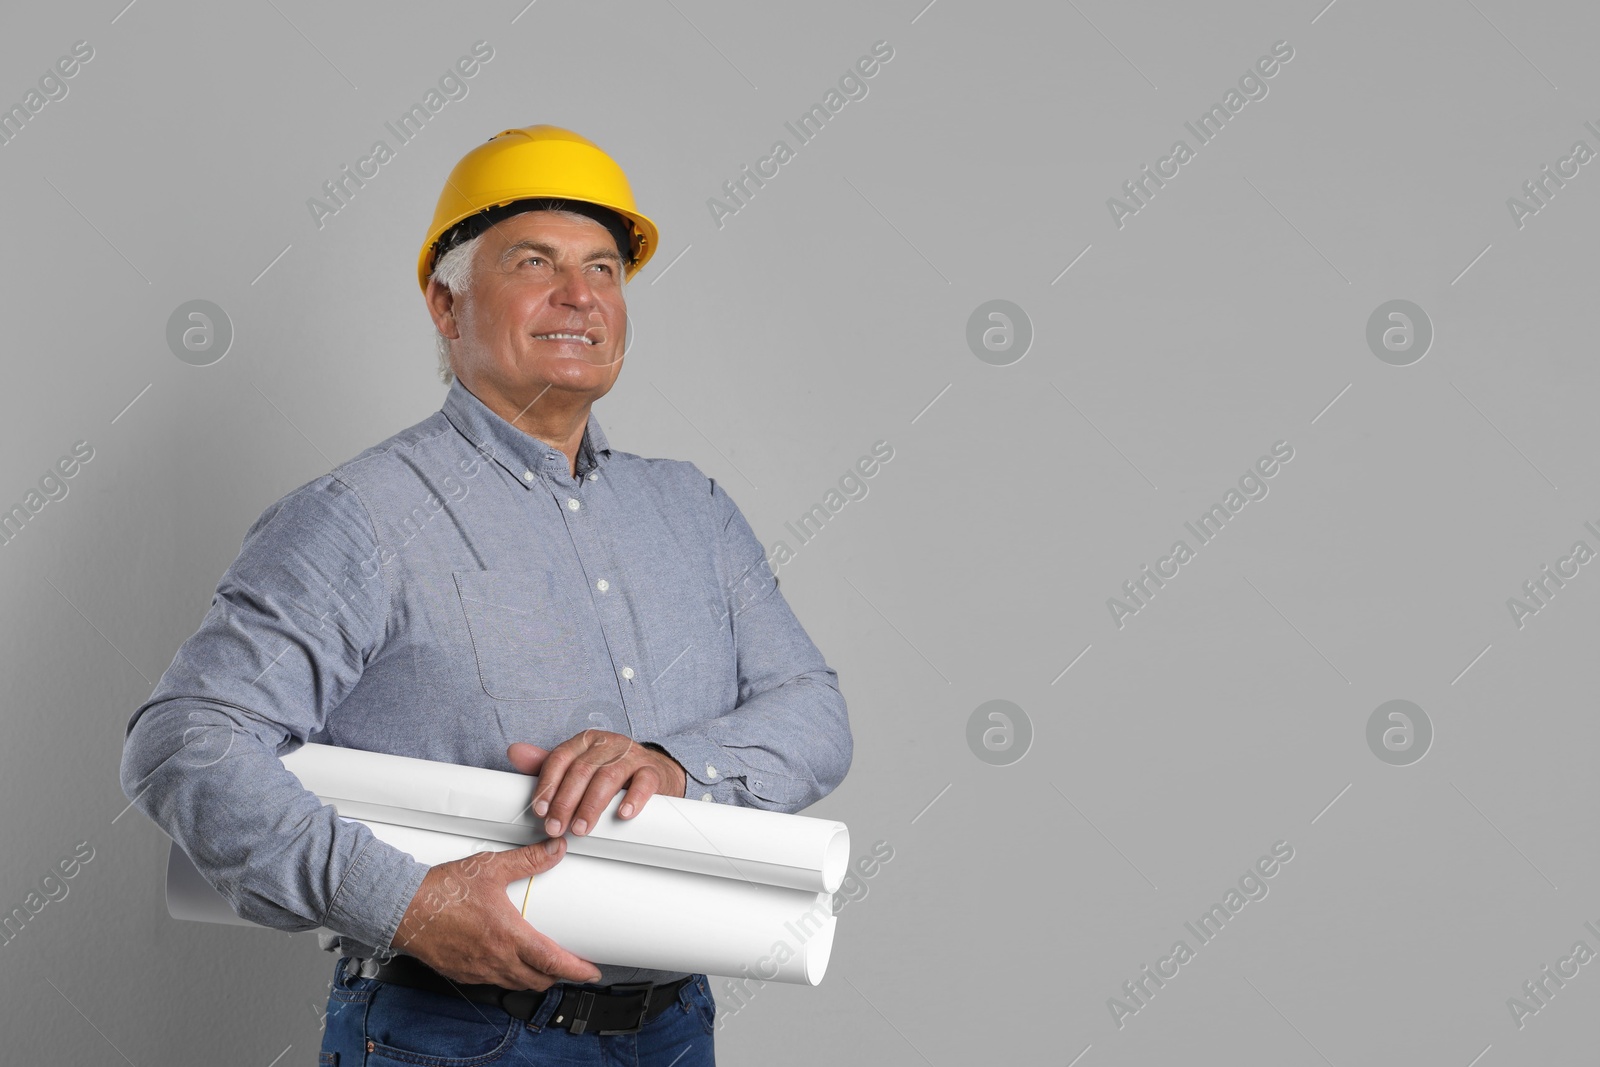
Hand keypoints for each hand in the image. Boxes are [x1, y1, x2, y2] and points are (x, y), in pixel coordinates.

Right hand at [392, 837, 602, 990]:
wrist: (401, 908)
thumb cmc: (441, 890)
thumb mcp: (490, 867)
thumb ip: (528, 860)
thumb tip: (555, 849)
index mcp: (508, 936)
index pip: (552, 962)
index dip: (576, 970)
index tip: (591, 972)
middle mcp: (495, 959)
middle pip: (538, 980)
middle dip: (559, 976)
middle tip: (571, 966)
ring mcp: (477, 969)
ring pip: (516, 984)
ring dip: (535, 978)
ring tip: (544, 964)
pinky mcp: (462, 972)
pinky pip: (493, 981)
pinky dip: (509, 976)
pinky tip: (508, 961)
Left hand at [508, 731, 687, 837]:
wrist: (654, 771)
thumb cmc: (611, 770)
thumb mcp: (578, 765)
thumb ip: (547, 764)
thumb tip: (515, 752)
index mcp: (585, 741)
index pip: (561, 758)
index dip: (548, 784)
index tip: (539, 810)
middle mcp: (607, 744)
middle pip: (582, 770)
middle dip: (565, 802)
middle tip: (556, 827)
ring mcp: (631, 756)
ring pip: (609, 776)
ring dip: (591, 805)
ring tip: (581, 828)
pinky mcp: (652, 771)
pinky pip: (643, 782)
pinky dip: (633, 799)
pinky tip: (622, 814)